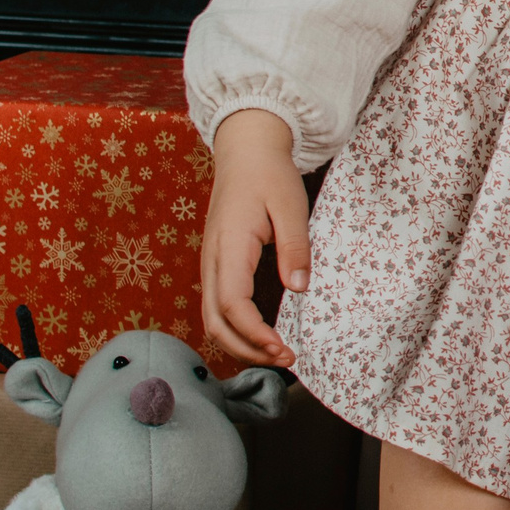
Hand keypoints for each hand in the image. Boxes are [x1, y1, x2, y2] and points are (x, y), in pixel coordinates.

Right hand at [201, 108, 309, 366]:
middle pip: (214, 322)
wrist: (245, 150)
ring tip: (276, 353)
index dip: (254, 334)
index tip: (282, 348)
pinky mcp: (217, 264)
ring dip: (239, 343)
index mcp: (228, 246)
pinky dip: (235, 329)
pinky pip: (217, 306)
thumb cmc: (269, 175)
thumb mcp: (290, 205)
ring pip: (212, 319)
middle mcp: (212, 260)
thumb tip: (298, 288)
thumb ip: (294, 246)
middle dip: (246, 349)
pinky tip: (261, 335)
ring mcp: (210, 263)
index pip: (232, 304)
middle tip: (285, 359)